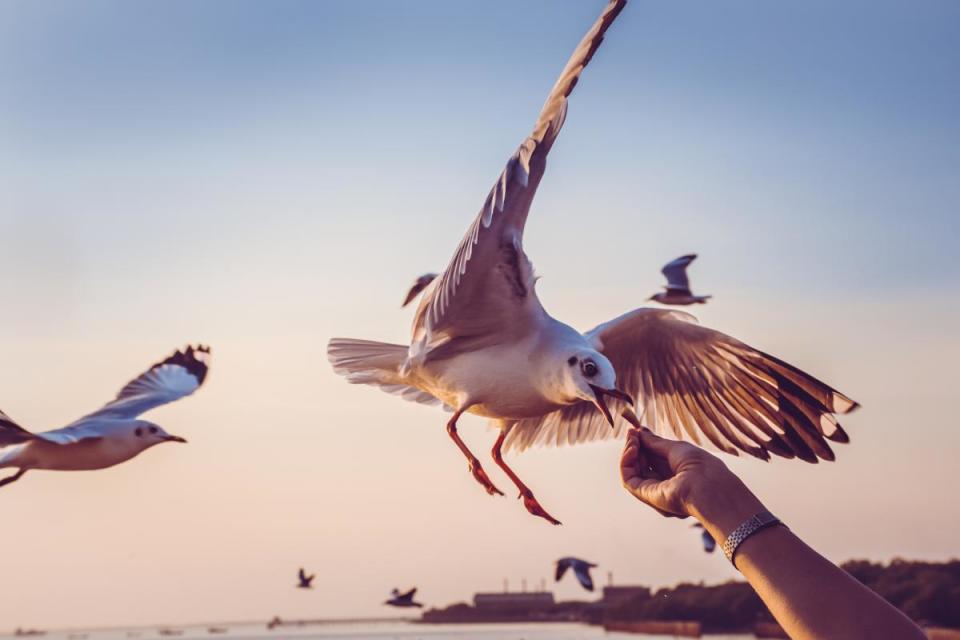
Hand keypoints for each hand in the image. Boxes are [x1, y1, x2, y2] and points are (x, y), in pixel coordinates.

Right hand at [620, 427, 764, 537]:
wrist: (708, 485)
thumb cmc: (700, 466)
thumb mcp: (676, 448)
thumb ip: (655, 442)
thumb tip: (639, 431)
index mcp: (675, 472)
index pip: (652, 458)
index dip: (643, 444)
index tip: (636, 430)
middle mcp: (664, 483)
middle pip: (641, 464)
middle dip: (635, 446)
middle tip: (632, 432)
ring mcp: (654, 490)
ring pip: (632, 471)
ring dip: (629, 452)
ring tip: (633, 439)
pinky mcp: (646, 496)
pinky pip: (628, 479)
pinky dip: (626, 462)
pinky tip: (632, 448)